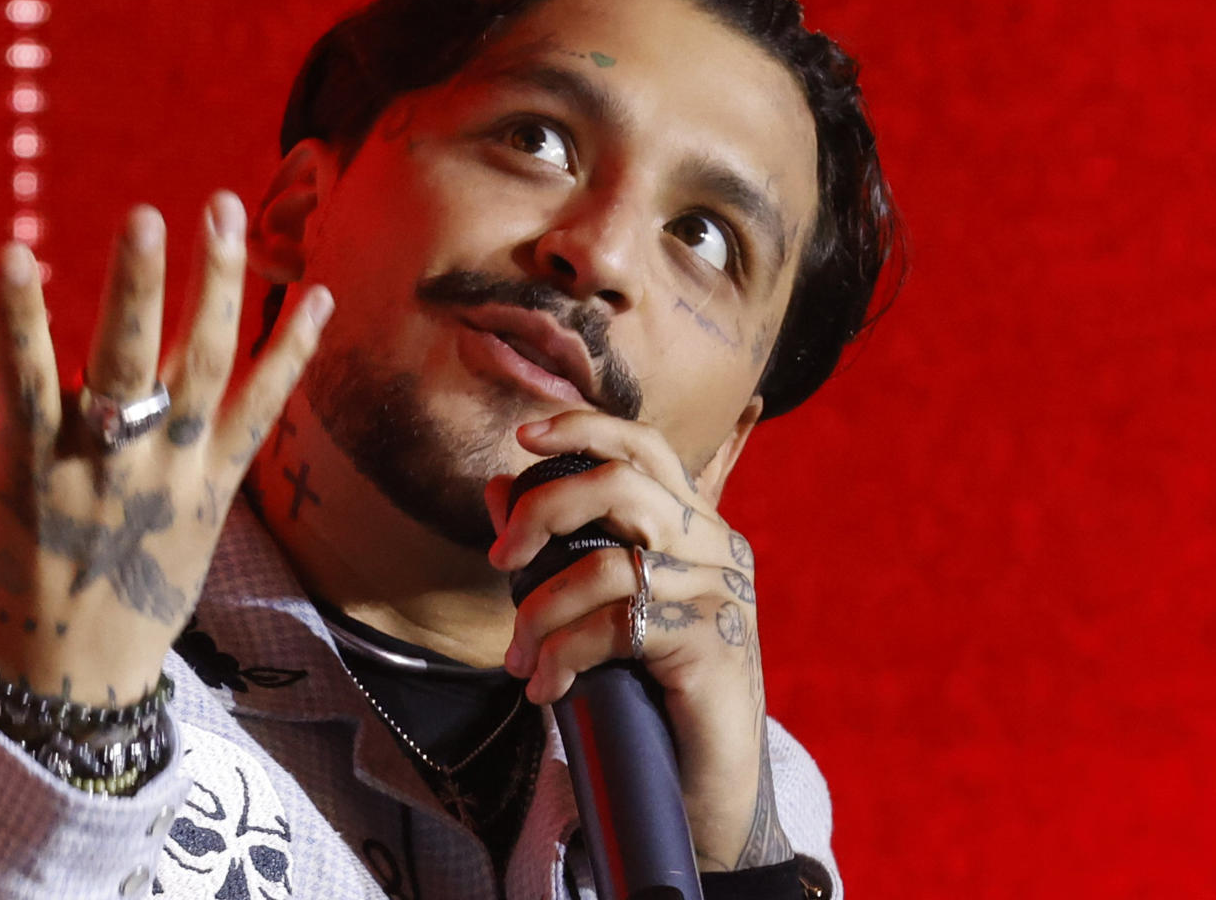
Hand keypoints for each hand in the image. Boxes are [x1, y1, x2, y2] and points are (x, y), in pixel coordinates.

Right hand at [0, 192, 332, 705]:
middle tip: (148, 215)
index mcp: (28, 459)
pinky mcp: (218, 486)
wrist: (68, 675)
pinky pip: (263, 411)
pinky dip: (292, 355)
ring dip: (218, 289)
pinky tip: (317, 293)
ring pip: (203, 370)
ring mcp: (170, 473)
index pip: (21, 376)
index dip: (16, 317)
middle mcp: (105, 462)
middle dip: (137, 290)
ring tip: (225, 208)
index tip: (15, 251)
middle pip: (126, 365)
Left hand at [483, 411, 791, 872]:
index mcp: (695, 525)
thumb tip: (496, 488)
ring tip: (519, 659)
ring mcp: (719, 594)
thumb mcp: (602, 608)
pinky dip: (564, 655)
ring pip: (604, 566)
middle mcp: (717, 547)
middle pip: (619, 485)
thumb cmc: (653, 692)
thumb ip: (559, 545)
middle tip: (499, 559)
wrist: (708, 788)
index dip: (585, 427)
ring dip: (539, 612)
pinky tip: (547, 688)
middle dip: (542, 511)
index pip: (644, 446)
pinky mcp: (710, 644)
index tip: (522, 436)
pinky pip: (615, 627)